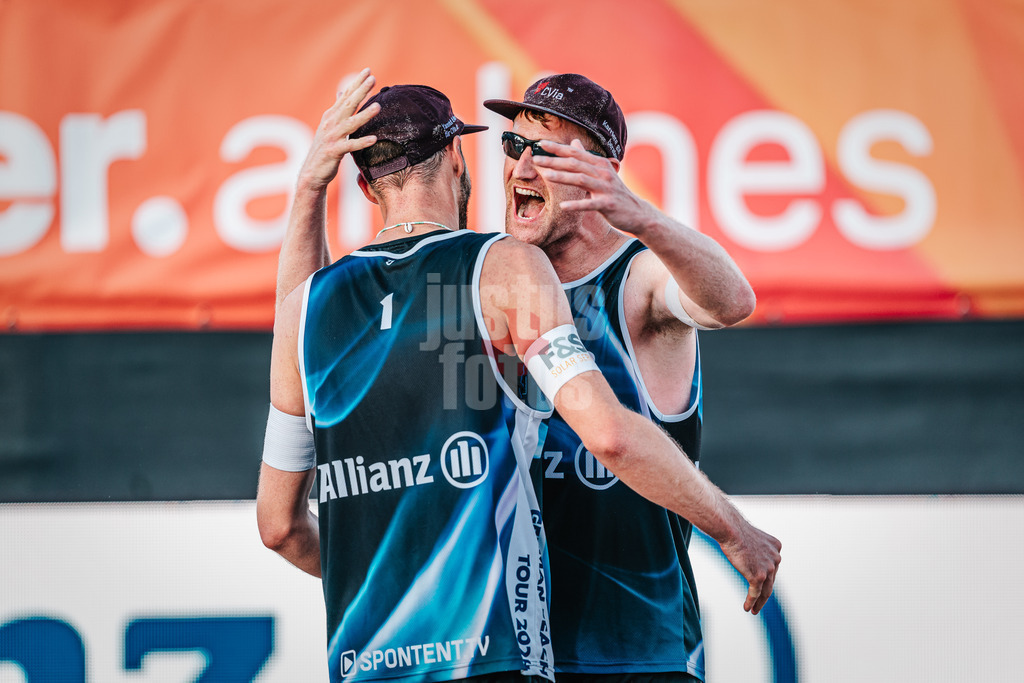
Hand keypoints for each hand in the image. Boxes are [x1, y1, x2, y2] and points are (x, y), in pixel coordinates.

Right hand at [298, 68, 380, 190]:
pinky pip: (350, 146)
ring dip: (364, 115)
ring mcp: (332, 137)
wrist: (312, 172)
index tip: (368, 71)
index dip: (356, 83)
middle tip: (373, 78)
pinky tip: (374, 139)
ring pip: (350, 123)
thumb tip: (342, 92)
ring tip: (378, 107)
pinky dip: (361, 142)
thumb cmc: (325, 149)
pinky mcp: (334, 151)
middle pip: (348, 104)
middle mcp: (331, 123)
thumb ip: (337, 109)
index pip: (346, 96)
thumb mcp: (330, 126)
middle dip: (361, 91)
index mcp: (331, 116)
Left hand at [531, 138, 655, 234]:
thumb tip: (574, 142)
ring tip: (547, 176)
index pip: (575, 153)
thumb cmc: (616, 193)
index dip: (558, 148)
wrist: (638, 212)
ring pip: (581, 179)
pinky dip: (576, 204)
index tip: (541, 143)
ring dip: (563, 177)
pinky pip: (590, 204)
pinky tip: (562, 206)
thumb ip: (586, 158)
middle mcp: (602, 172)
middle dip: (555, 161)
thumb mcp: (602, 172)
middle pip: (575, 164)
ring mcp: (606, 188)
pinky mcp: (608, 204)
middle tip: (536, 159)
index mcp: (599, 164)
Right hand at [718, 520, 781, 614]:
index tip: (761, 584)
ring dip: (760, 602)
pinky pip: (756, 593)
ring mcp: (769, 568)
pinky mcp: (759, 576)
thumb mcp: (751, 538)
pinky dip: (752, 602)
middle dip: (765, 591)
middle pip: (771, 580)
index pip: (772, 566)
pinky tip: (747, 608)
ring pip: (766, 590)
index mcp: (776, 547)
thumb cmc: (735, 530)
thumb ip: (755, 549)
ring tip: (754, 609)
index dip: (767, 577)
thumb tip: (748, 556)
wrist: (731, 530)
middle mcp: (776, 558)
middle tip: (759, 602)